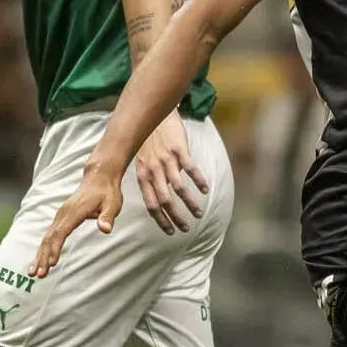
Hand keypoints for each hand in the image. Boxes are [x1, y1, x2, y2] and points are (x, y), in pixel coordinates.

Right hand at [30, 161, 125, 277]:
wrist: (98, 177)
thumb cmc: (107, 192)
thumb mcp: (112, 204)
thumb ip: (107, 217)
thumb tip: (105, 229)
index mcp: (74, 212)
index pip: (61, 232)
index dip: (56, 248)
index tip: (52, 263)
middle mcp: (63, 214)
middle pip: (49, 238)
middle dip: (43, 257)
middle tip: (39, 275)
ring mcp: (60, 216)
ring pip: (46, 238)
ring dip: (40, 256)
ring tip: (34, 274)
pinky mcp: (60, 219)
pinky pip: (50, 236)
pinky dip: (44, 250)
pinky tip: (40, 263)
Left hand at [132, 112, 210, 234]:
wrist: (153, 114)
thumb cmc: (148, 140)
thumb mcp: (142, 161)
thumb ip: (149, 179)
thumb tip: (158, 197)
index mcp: (142, 176)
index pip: (150, 204)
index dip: (160, 220)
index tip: (170, 232)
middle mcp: (153, 170)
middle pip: (165, 201)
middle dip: (176, 218)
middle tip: (186, 228)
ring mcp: (166, 160)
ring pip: (179, 189)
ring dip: (190, 204)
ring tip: (198, 214)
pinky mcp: (179, 149)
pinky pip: (191, 169)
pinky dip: (199, 181)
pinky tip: (205, 190)